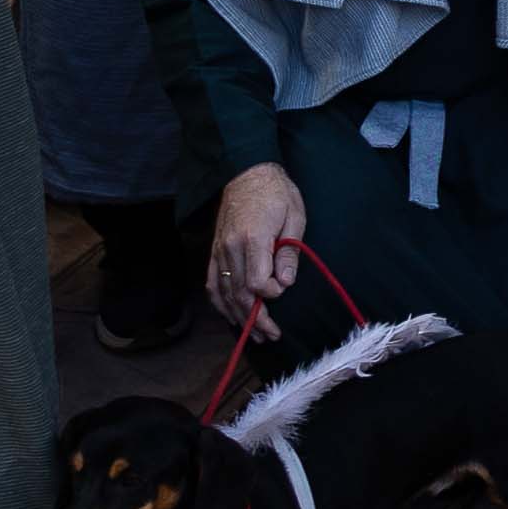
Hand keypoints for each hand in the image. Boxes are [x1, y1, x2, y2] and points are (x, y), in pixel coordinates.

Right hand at [206, 166, 304, 336]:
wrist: (247, 172)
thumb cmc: (277, 193)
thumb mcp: (294, 217)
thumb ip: (288, 253)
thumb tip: (285, 283)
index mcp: (252, 238)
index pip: (257, 281)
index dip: (270, 294)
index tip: (282, 292)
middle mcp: (231, 248)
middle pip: (239, 294)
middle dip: (256, 319)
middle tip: (271, 335)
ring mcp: (219, 251)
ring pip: (225, 293)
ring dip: (239, 318)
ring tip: (254, 335)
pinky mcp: (214, 251)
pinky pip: (213, 283)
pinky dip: (220, 303)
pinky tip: (230, 316)